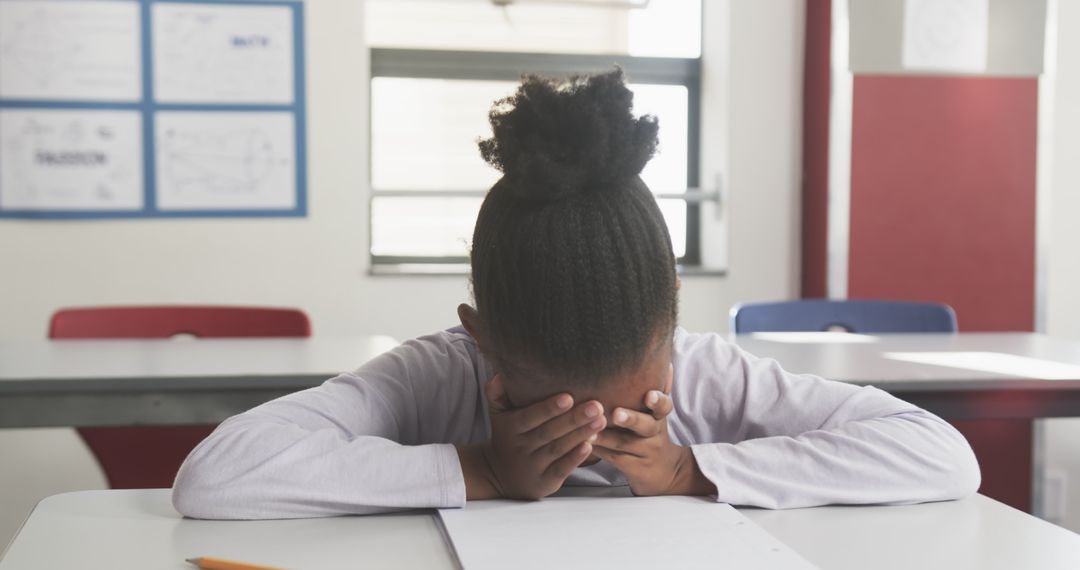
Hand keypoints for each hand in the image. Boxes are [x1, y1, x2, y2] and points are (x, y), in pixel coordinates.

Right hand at [457, 374, 605, 499]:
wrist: (499, 475)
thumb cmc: (506, 436)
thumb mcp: (497, 414)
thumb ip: (497, 393)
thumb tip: (501, 374)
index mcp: (512, 427)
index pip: (530, 417)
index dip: (548, 408)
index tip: (569, 397)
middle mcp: (522, 446)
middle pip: (549, 432)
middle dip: (574, 419)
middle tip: (597, 405)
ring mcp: (534, 465)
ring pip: (559, 448)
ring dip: (581, 434)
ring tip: (602, 420)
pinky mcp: (545, 481)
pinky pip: (561, 469)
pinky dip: (575, 458)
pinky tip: (591, 446)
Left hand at [591, 369, 714, 496]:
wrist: (665, 472)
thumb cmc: (652, 434)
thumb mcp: (658, 414)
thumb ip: (658, 389)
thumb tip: (664, 360)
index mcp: (659, 417)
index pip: (663, 406)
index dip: (657, 400)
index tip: (649, 395)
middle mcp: (655, 434)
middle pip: (645, 426)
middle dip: (630, 418)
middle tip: (616, 413)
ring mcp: (645, 452)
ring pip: (624, 443)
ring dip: (605, 435)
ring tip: (588, 430)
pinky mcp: (634, 468)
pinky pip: (615, 458)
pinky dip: (599, 450)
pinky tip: (583, 443)